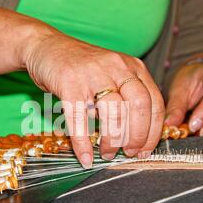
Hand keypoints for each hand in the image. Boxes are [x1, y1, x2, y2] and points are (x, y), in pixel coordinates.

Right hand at [26, 32, 164, 166]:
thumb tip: (136, 138)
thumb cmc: (82, 67)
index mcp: (133, 67)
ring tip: (106, 153)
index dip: (153, 132)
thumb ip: (126, 97)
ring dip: (113, 140)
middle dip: (137, 136)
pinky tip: (85, 157)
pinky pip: (79, 118)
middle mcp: (117, 67)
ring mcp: (93, 73)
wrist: (47, 46)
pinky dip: (83, 143)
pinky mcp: (69, 83)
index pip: (154, 103)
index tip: (144, 150)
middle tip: (128, 153)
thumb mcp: (112, 75)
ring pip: (113, 112)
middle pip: (139, 106)